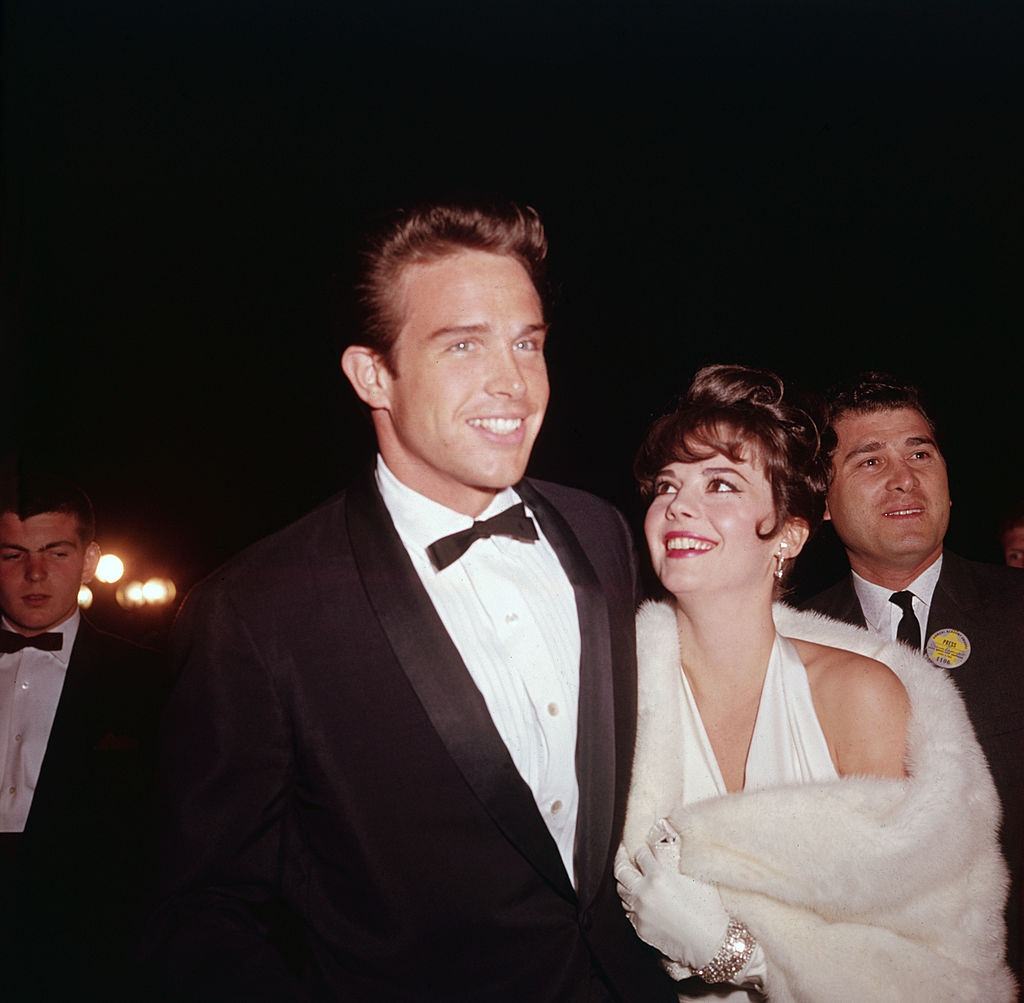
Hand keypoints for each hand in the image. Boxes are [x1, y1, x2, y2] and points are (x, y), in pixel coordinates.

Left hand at [614, 820, 730, 968]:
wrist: (711, 944)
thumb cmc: (709, 910)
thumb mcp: (695, 875)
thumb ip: (677, 855)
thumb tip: (668, 835)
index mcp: (658, 876)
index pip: (640, 854)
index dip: (643, 849)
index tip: (643, 847)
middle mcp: (645, 893)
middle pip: (621, 870)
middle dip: (621, 858)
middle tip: (623, 852)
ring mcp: (640, 912)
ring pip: (621, 891)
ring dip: (625, 881)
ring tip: (630, 876)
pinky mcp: (640, 928)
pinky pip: (629, 911)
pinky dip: (632, 902)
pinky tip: (639, 899)